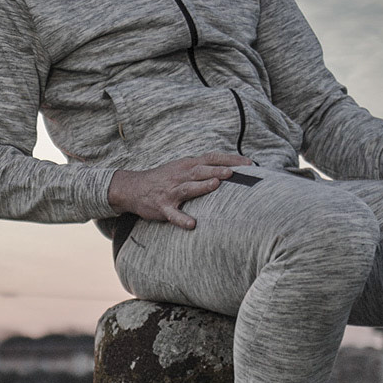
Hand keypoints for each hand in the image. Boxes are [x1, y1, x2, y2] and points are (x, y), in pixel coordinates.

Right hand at [108, 152, 252, 228]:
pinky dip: (182, 219)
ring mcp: (171, 191)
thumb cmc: (164, 179)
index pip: (212, 158)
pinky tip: (192, 224)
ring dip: (203, 186)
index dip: (230, 160)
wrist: (133, 188)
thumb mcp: (182, 168)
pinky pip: (173, 214)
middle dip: (219, 170)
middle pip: (202, 170)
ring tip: (216, 185)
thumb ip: (203, 168)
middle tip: (237, 172)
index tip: (249, 164)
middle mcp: (181, 175)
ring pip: (189, 187)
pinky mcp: (163, 207)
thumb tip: (231, 168)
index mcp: (188, 165)